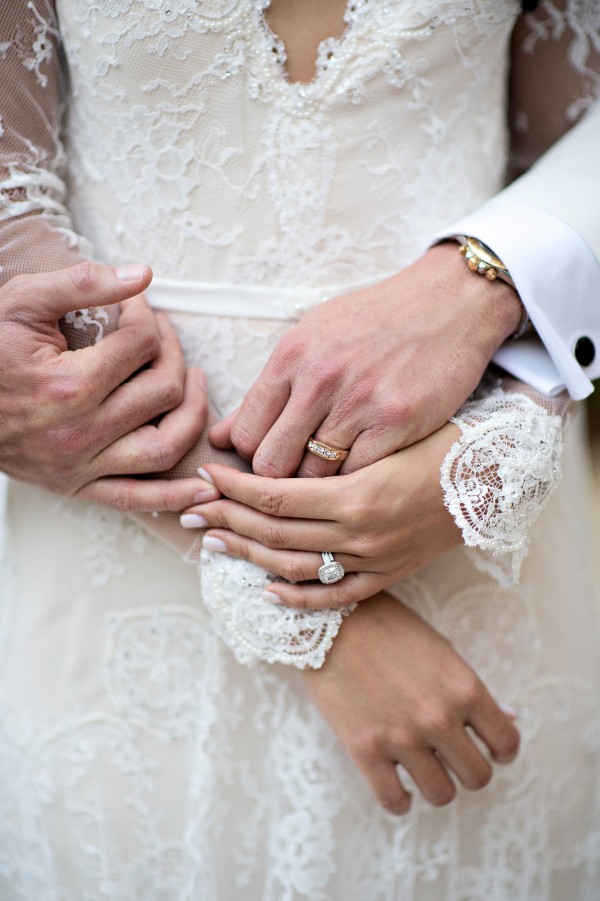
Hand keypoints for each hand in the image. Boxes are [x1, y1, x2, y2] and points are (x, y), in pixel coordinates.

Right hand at [0, 261, 217, 510]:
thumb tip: (143, 276)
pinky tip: (206, 488)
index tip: (138, 309)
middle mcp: (79, 432)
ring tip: (192, 383)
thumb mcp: (22, 302)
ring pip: (165, 447)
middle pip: (162, 390)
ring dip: (192, 413)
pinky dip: (175, 496)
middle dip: (172, 354)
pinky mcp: (77, 487)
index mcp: (68, 385)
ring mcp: (80, 466)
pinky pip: (137, 498)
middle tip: (161, 337)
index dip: (148, 318)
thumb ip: (83, 284)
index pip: (141, 345)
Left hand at [181, 422, 461, 607]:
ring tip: (212, 544)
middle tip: (189, 512)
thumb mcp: (386, 432)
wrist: (496, 475)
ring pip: (295, 567)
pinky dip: (298, 597)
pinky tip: (266, 590)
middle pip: (274, 533)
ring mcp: (374, 560)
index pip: (275, 496)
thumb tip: (274, 448)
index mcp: (357, 493)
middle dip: (225, 521)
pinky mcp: (388, 575)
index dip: (233, 489)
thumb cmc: (442, 439)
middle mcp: (361, 533)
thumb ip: (332, 446)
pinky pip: (335, 597)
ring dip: (247, 557)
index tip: (204, 476)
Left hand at [210, 243, 521, 477]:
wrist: (449, 301)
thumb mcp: (312, 338)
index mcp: (291, 357)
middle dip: (279, 480)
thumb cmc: (375, 321)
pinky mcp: (397, 421)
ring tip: (333, 475)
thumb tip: (222, 436)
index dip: (250, 459)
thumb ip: (268, 390)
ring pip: (315, 475)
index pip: (246, 433)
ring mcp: (359, 402)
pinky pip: (359, 474)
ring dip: (320, 484)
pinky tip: (363, 471)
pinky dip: (356, 481)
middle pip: (272, 463)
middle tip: (298, 479)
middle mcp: (319, 379)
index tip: (268, 461)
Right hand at [302, 591, 519, 813]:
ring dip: (436, 784)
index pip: (506, 742)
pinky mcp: (365, 749)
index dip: (501, 749)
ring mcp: (401, 736)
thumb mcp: (440, 650)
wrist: (332, 619)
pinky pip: (394, 801)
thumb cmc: (388, 627)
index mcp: (464, 688)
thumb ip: (472, 690)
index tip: (489, 748)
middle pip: (477, 776)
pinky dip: (400, 800)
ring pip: (441, 794)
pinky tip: (396, 785)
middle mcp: (438, 717)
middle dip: (468, 769)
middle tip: (452, 757)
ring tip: (423, 769)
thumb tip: (509, 718)